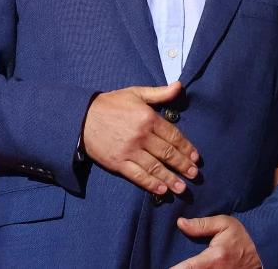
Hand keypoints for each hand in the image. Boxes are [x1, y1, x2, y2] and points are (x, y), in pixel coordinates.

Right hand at [81, 82, 199, 194]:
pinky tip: (161, 190)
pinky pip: (138, 176)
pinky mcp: (118, 163)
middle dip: (183, 165)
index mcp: (148, 118)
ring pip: (155, 167)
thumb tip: (179, 86)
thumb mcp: (136, 93)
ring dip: (171, 178)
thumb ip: (159, 93)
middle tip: (194, 175)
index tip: (196, 157)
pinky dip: (151, 184)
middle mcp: (141, 136)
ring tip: (182, 188)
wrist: (81, 118)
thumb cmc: (110, 104)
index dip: (187, 148)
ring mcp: (129, 151)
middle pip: (167, 153)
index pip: (173, 136)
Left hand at [170, 215, 260, 268]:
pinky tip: (190, 268)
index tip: (163, 267)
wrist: (263, 252)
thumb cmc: (242, 237)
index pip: (187, 268)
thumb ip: (201, 225)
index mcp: (213, 258)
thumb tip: (180, 223)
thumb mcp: (224, 224)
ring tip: (179, 266)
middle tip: (166, 265)